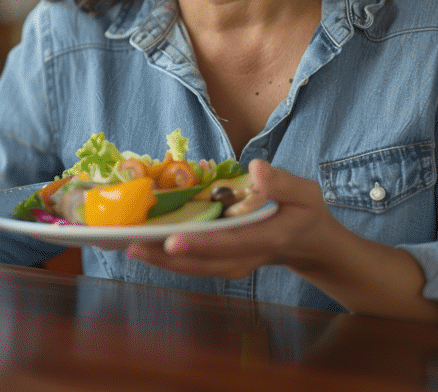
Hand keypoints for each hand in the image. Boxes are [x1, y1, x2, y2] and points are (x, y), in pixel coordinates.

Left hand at [126, 159, 339, 278]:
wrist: (308, 243)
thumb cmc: (305, 213)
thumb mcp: (305, 193)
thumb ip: (282, 183)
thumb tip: (257, 169)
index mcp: (268, 238)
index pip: (231, 243)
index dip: (201, 243)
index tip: (173, 240)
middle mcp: (247, 257)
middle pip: (204, 262)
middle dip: (168, 256)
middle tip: (134, 246)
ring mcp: (233, 264)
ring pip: (195, 267)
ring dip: (162, 260)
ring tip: (130, 245)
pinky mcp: (222, 262)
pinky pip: (194, 263)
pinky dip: (169, 257)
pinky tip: (144, 244)